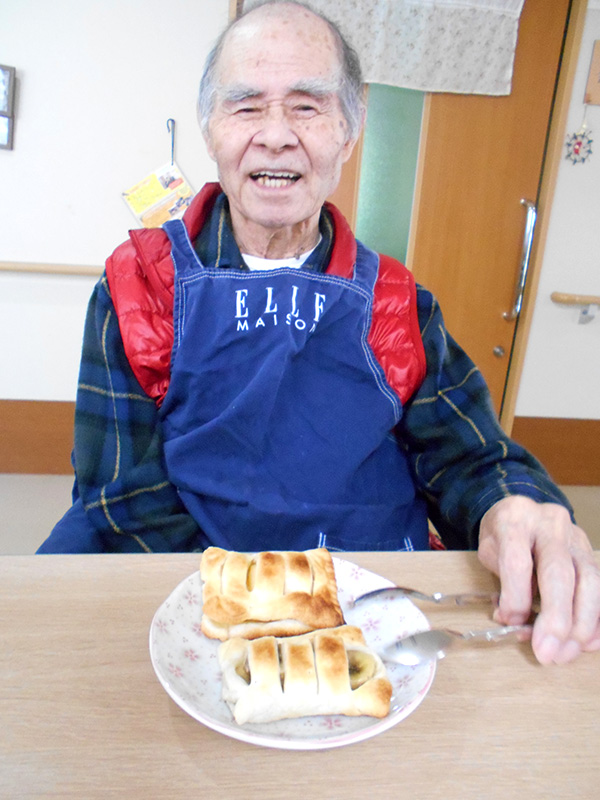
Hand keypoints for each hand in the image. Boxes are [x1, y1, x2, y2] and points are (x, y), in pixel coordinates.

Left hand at [478, 495, 599, 664]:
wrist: (522, 511)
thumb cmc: (502, 535)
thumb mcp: (489, 551)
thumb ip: (501, 583)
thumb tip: (513, 620)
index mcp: (515, 520)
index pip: (518, 562)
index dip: (516, 598)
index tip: (510, 623)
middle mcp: (550, 524)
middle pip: (559, 573)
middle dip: (556, 619)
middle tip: (548, 654)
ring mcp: (576, 538)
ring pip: (590, 581)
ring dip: (581, 625)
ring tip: (566, 654)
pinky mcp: (591, 553)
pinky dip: (598, 620)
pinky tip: (590, 643)